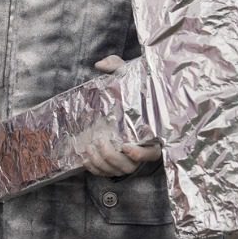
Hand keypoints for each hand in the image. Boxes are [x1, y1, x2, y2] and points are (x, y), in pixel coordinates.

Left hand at [82, 55, 162, 177]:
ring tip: (90, 147)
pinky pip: (106, 173)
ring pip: (116, 171)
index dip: (141, 154)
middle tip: (100, 141)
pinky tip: (85, 157)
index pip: (152, 152)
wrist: (124, 106)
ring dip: (101, 162)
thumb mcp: (126, 76)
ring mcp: (128, 161)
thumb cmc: (130, 92)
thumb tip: (100, 65)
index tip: (127, 148)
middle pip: (129, 165)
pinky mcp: (115, 164)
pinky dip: (95, 168)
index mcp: (151, 136)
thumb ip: (116, 66)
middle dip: (111, 156)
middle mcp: (140, 152)